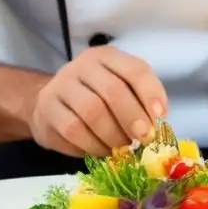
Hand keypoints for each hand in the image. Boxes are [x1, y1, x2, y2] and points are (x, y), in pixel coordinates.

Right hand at [30, 46, 167, 156]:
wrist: (50, 105)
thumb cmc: (96, 98)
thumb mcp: (120, 90)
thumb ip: (139, 102)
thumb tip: (158, 126)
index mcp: (107, 56)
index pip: (134, 69)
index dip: (150, 94)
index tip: (160, 117)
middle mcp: (82, 65)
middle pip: (112, 90)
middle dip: (132, 118)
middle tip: (144, 139)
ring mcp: (61, 85)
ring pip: (92, 112)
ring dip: (113, 136)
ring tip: (124, 150)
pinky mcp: (47, 109)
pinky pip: (73, 130)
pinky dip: (93, 145)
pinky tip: (102, 152)